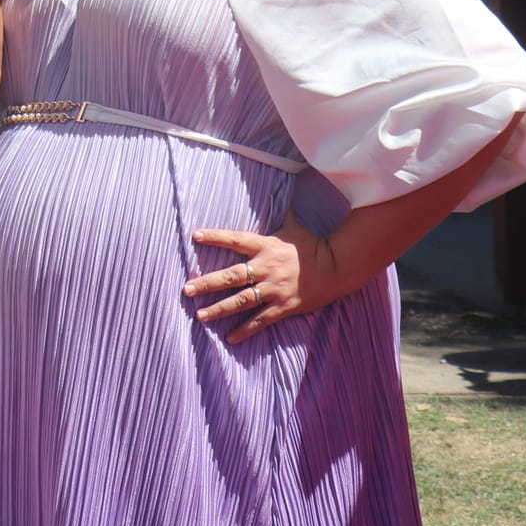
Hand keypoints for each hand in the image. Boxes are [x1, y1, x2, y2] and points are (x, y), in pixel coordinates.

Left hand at [182, 211, 350, 343]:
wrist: (339, 267)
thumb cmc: (313, 245)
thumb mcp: (294, 226)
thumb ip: (281, 212)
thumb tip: (280, 187)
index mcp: (266, 246)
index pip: (236, 239)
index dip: (216, 236)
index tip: (195, 236)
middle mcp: (266, 268)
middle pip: (231, 276)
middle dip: (207, 283)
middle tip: (186, 289)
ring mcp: (274, 289)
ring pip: (241, 301)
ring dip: (219, 309)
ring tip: (200, 315)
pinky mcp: (284, 307)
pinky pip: (260, 320)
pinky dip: (245, 330)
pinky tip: (230, 338)